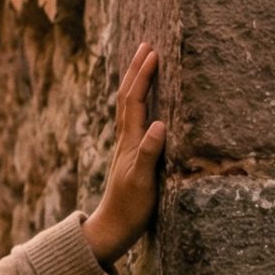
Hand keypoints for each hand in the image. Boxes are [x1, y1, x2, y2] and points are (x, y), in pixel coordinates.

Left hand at [84, 41, 165, 267]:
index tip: (152, 52)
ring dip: (136, 83)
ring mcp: (127, 147)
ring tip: (144, 64)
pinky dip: (139, 104)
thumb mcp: (143, 181)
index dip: (143, 75)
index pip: (135, 100)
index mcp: (129, 141)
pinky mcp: (131, 156)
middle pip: (128, 97)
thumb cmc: (131, 207)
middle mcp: (125, 139)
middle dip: (136, 70)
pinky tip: (145, 104)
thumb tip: (160, 124)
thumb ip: (150, 153)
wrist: (114, 228)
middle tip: (146, 46)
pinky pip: (134, 121)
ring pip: (129, 108)